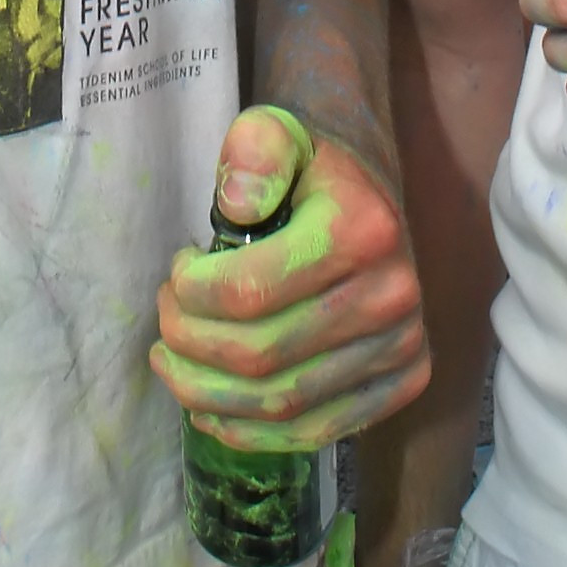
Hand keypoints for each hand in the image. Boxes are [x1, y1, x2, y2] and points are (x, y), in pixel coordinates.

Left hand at [151, 105, 428, 448]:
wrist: (371, 200)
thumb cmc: (311, 171)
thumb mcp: (277, 133)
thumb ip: (254, 152)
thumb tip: (236, 206)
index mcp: (362, 230)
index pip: (252, 290)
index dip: (192, 293)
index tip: (175, 273)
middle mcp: (393, 295)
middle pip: (262, 355)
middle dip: (190, 345)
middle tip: (163, 323)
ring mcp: (403, 345)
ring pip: (283, 403)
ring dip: (208, 396)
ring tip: (172, 365)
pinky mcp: (404, 381)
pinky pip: (317, 431)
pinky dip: (254, 434)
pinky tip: (211, 411)